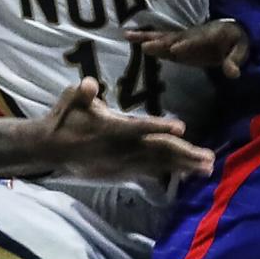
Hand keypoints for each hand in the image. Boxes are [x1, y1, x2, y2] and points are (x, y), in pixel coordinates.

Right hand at [46, 77, 214, 180]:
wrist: (50, 149)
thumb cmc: (64, 119)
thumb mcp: (70, 99)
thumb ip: (83, 93)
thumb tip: (91, 84)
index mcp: (110, 129)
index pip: (140, 127)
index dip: (161, 126)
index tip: (183, 126)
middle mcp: (119, 149)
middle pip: (157, 151)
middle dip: (184, 154)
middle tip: (209, 158)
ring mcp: (121, 164)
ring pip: (157, 165)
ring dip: (183, 167)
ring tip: (206, 168)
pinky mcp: (121, 172)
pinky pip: (149, 173)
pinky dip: (168, 173)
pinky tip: (185, 174)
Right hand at [127, 19, 248, 78]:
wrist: (229, 31)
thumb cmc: (236, 40)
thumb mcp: (242, 49)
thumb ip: (235, 60)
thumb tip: (232, 74)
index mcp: (209, 35)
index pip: (196, 40)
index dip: (186, 45)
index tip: (175, 49)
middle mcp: (192, 35)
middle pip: (174, 37)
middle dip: (160, 42)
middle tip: (145, 45)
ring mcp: (183, 40)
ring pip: (163, 38)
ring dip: (146, 38)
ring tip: (127, 36)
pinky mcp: (178, 46)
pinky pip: (162, 45)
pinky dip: (147, 43)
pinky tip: (134, 43)